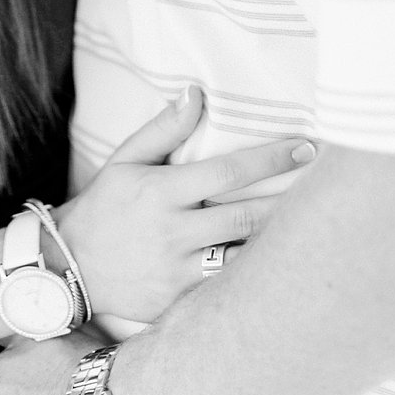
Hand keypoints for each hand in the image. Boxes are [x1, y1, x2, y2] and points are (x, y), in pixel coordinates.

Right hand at [55, 90, 314, 322]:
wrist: (66, 267)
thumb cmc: (106, 205)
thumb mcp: (126, 160)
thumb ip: (164, 128)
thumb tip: (196, 91)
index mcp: (163, 193)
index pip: (230, 172)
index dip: (273, 158)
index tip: (308, 147)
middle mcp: (172, 233)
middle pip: (247, 217)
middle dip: (291, 203)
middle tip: (328, 187)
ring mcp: (176, 272)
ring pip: (243, 259)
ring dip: (280, 243)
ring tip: (316, 225)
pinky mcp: (177, 303)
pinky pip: (225, 290)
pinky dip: (254, 277)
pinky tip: (284, 264)